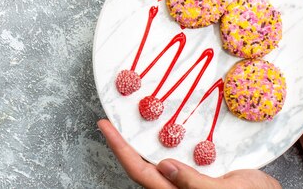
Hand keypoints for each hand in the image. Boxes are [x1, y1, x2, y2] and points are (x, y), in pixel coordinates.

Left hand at [98, 119, 279, 187]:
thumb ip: (194, 182)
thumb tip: (164, 166)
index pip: (139, 170)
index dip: (120, 147)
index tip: (104, 125)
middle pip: (141, 166)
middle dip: (123, 144)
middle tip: (111, 120)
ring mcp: (185, 183)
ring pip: (154, 163)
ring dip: (140, 143)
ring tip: (129, 123)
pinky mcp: (198, 176)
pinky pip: (173, 158)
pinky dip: (163, 143)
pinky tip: (164, 132)